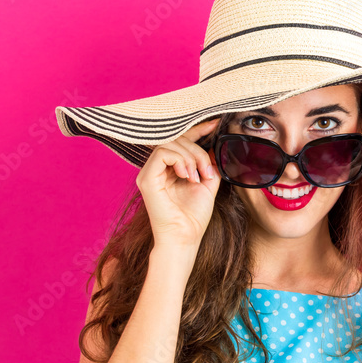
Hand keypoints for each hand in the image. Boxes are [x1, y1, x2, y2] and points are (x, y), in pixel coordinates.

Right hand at [136, 117, 221, 249]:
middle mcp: (156, 169)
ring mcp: (149, 173)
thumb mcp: (208, 184)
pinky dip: (179, 160)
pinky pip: (162, 153)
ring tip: (198, 176)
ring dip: (190, 156)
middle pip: (176, 139)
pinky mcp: (147, 178)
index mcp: (169, 169)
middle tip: (207, 170)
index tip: (215, 124)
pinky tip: (187, 175)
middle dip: (197, 150)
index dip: (197, 130)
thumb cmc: (194, 217)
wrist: (185, 237)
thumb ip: (209, 164)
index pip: (181, 141)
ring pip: (170, 143)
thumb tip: (214, 145)